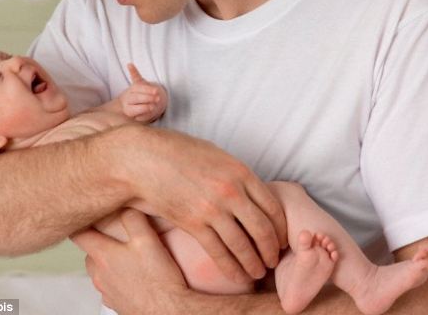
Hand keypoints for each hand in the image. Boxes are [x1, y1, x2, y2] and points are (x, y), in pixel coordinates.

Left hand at [71, 209, 188, 313]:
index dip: (81, 222)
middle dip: (97, 240)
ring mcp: (107, 291)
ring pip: (99, 269)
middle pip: (89, 252)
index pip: (78, 234)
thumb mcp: (146, 238)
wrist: (168, 312)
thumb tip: (126, 206)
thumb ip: (133, 218)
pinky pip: (110, 284)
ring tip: (126, 252)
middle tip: (112, 231)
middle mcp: (100, 275)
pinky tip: (133, 272)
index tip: (86, 214)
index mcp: (103, 256)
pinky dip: (117, 276)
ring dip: (107, 259)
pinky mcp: (117, 303)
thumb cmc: (158, 279)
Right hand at [114, 126, 287, 284]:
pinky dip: (232, 268)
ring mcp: (212, 209)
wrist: (145, 159)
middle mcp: (231, 192)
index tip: (282, 238)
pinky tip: (239, 276)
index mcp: (240, 172)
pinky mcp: (193, 224)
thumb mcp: (217, 155)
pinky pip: (219, 253)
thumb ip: (237, 175)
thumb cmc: (179, 152)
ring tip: (259, 272)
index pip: (272, 206)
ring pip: (244, 245)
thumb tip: (252, 192)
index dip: (281, 228)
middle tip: (275, 260)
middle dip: (272, 249)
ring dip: (255, 263)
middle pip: (263, 229)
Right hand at [119, 63, 167, 121]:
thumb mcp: (139, 82)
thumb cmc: (139, 92)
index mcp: (131, 90)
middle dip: (147, 98)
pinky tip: (150, 112)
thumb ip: (134, 74)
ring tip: (154, 106)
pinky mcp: (133, 117)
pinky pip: (138, 117)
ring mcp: (129, 109)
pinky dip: (144, 115)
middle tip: (158, 98)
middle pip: (136, 98)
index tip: (156, 91)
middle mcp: (128, 100)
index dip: (147, 90)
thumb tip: (129, 64)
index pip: (138, 89)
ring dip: (145, 107)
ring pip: (135, 109)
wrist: (134, 104)